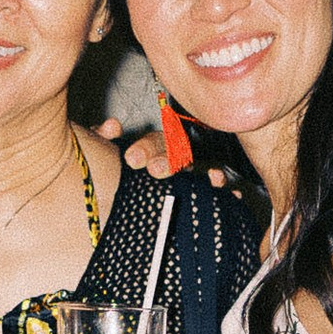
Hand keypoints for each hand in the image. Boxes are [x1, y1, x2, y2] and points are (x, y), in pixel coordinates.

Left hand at [92, 114, 228, 188]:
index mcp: (153, 149)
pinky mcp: (199, 198)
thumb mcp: (100, 151)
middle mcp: (174, 160)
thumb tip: (112, 127)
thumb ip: (101, 137)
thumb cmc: (110, 171)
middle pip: (180, 155)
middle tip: (155, 172)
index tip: (132, 160)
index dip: (146, 148)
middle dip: (171, 162)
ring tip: (213, 178)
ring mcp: (189, 177)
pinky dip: (226, 192)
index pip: (155, 142)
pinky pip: (216, 193)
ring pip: (202, 172)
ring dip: (208, 174)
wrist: (114, 207)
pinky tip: (232, 194)